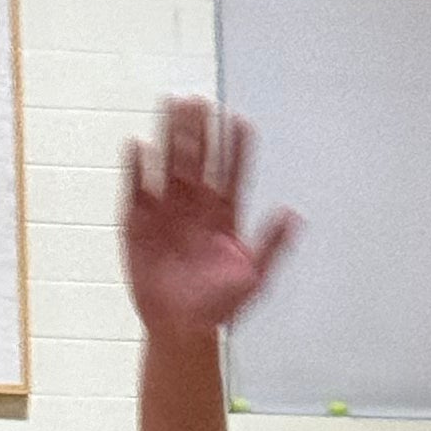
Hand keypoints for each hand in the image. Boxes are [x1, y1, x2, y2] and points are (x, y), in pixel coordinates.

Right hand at [121, 98, 298, 341]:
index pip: (231, 173)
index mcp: (223, 215)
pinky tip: (139, 146)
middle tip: (200, 101)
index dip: (237, 149)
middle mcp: (194, 206)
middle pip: (198, 160)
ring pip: (169, 165)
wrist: (183, 329)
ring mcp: (165, 211)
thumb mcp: (254, 276)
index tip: (240, 120)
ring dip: (170, 137)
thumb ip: (272, 244)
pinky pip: (136, 189)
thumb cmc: (220, 306)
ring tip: (171, 106)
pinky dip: (136, 169)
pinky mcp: (137, 222)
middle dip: (200, 132)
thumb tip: (294, 213)